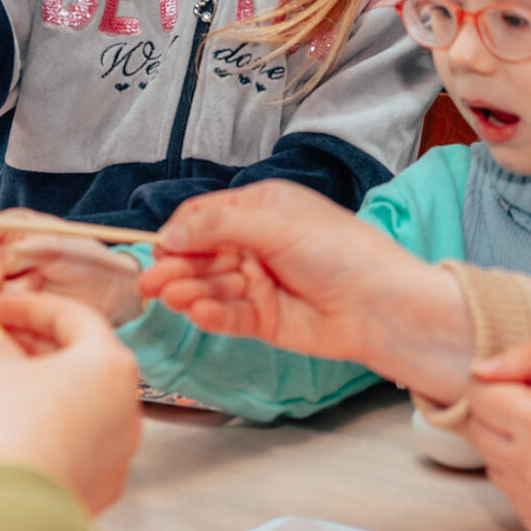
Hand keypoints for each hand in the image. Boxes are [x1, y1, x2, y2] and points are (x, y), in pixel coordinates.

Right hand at [0, 215, 144, 325]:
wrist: (110, 291)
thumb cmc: (85, 256)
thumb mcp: (52, 242)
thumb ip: (16, 244)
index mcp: (4, 232)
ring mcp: (2, 288)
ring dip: (5, 290)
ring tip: (36, 281)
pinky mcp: (10, 314)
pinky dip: (12, 307)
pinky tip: (34, 296)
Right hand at [0, 291, 142, 515]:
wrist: (10, 504)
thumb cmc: (13, 434)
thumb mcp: (1, 373)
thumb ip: (5, 351)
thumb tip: (2, 349)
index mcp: (110, 364)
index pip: (73, 317)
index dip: (31, 309)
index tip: (3, 309)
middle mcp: (126, 403)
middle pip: (84, 360)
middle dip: (39, 348)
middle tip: (2, 342)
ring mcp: (120, 446)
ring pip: (86, 403)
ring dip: (50, 388)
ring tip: (7, 384)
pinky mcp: (105, 480)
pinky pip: (83, 442)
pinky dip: (56, 428)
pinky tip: (24, 427)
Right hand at [139, 181, 470, 393]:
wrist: (381, 304)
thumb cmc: (339, 251)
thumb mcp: (276, 224)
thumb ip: (219, 227)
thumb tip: (169, 233)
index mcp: (260, 210)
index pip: (204, 217)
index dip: (179, 232)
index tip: (159, 246)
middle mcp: (255, 245)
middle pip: (200, 255)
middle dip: (175, 267)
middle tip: (149, 281)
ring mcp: (258, 283)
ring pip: (210, 286)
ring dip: (188, 291)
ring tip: (171, 296)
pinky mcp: (262, 320)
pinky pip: (227, 316)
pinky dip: (211, 314)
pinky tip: (198, 312)